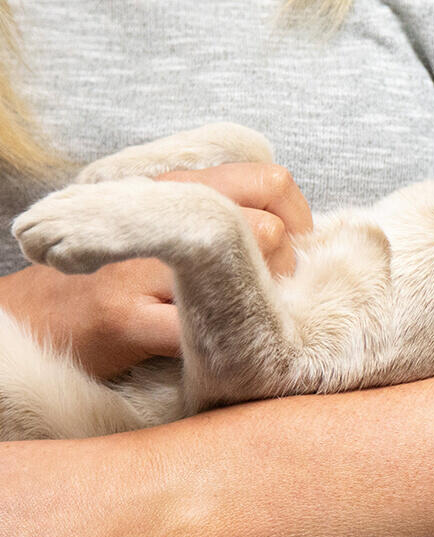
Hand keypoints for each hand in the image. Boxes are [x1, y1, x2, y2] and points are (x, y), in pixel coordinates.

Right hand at [0, 162, 311, 377]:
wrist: (31, 315)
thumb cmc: (114, 272)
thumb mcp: (166, 222)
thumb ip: (221, 213)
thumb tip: (296, 229)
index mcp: (178, 189)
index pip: (272, 182)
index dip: (299, 220)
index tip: (295, 254)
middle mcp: (158, 216)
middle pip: (270, 231)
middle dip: (286, 271)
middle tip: (270, 299)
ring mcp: (139, 268)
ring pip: (241, 276)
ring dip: (260, 309)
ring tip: (245, 325)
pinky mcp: (122, 319)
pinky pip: (200, 332)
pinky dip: (223, 349)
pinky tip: (215, 354)